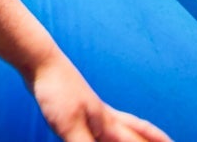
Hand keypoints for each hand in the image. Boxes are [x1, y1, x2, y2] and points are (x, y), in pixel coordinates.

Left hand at [31, 54, 171, 141]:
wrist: (40, 62)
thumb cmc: (56, 91)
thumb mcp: (69, 127)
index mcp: (108, 124)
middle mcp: (106, 118)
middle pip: (139, 132)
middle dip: (156, 140)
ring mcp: (94, 111)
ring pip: (125, 126)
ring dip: (140, 135)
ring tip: (150, 139)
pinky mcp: (80, 109)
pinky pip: (105, 125)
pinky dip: (115, 131)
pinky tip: (105, 133)